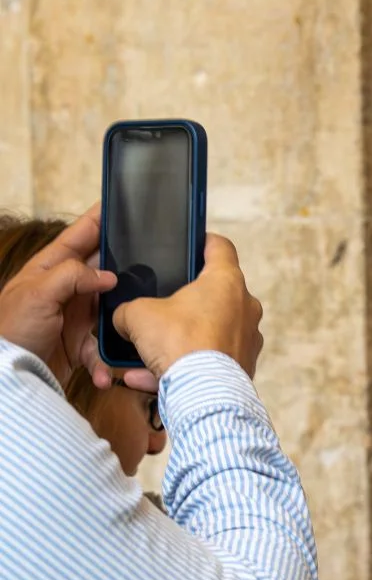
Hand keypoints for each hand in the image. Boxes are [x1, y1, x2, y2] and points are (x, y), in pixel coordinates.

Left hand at [0, 207, 122, 388]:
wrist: (10, 376)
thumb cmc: (14, 330)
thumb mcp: (39, 292)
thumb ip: (73, 275)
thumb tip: (109, 276)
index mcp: (50, 268)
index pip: (79, 235)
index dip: (99, 218)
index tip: (121, 204)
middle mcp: (65, 289)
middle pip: (102, 269)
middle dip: (124, 268)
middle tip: (150, 261)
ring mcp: (74, 316)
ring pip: (110, 308)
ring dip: (120, 320)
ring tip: (133, 324)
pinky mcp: (80, 344)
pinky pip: (102, 349)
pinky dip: (105, 363)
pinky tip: (105, 375)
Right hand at [113, 235, 263, 380]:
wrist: (202, 395)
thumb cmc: (177, 343)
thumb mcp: (138, 315)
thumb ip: (129, 310)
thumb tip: (124, 318)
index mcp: (226, 281)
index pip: (220, 246)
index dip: (202, 241)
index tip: (190, 243)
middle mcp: (245, 307)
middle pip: (216, 292)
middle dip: (187, 299)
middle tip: (162, 303)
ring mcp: (247, 339)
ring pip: (211, 331)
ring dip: (181, 339)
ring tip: (148, 350)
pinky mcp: (243, 368)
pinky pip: (208, 362)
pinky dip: (182, 367)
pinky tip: (145, 378)